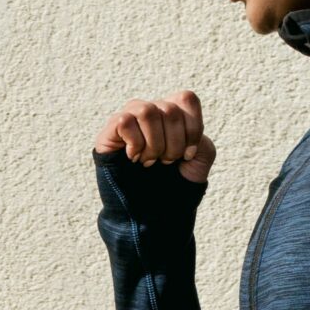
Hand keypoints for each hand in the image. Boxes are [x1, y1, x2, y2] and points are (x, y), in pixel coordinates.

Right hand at [95, 88, 215, 182]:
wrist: (150, 210)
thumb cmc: (173, 181)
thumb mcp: (199, 157)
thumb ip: (199, 134)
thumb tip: (177, 120)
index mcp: (173, 113)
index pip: (187, 99)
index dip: (193, 128)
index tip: (188, 154)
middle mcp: (151, 110)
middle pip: (170, 110)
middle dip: (174, 144)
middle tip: (166, 162)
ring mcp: (129, 118)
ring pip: (147, 111)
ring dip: (154, 144)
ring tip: (150, 161)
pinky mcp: (110, 131)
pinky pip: (125, 121)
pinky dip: (135, 145)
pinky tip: (133, 158)